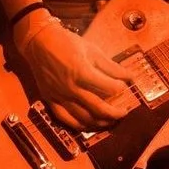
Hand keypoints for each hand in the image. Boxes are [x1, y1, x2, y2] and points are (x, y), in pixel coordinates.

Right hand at [18, 19, 134, 130]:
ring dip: (100, 122)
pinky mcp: (50, 101)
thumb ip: (111, 66)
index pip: (109, 88)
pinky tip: (89, 125)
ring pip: (84, 118)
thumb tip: (130, 77)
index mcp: (82, 72)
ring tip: (110, 120)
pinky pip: (66, 120)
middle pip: (99, 108)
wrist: (39, 43)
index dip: (120, 88)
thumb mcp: (91, 50)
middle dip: (115, 113)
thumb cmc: (66, 43)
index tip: (124, 86)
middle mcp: (71, 88)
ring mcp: (60, 97)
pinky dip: (79, 126)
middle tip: (124, 112)